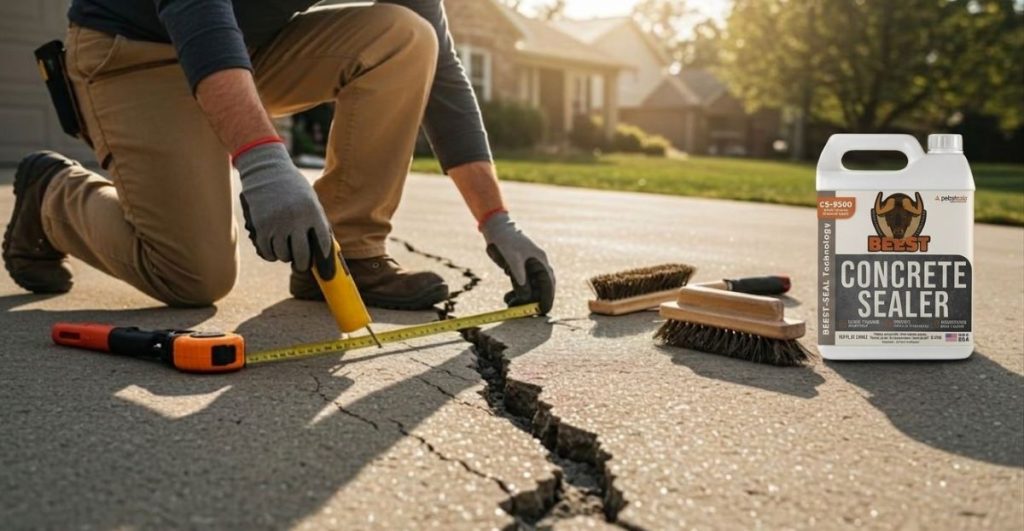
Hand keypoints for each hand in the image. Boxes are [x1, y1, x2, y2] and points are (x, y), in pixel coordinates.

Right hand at [235, 142, 332, 271]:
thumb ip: (316, 223)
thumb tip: (324, 250)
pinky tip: (275, 249)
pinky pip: (268, 252)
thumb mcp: (311, 201)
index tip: (325, 270)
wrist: (267, 171)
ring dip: (286, 257)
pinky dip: (272, 255)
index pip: (323, 244)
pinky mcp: (261, 227)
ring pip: (283, 256)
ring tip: (287, 250)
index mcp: (312, 213)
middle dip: (303, 264)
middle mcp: (295, 220)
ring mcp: (277, 224)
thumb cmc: (293, 188)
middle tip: (302, 264)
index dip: (325, 260)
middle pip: (302, 256)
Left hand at [481, 212, 554, 313]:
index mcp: (541, 262)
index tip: (542, 312)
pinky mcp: (522, 269)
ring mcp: (531, 267)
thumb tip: (527, 298)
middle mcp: (539, 265)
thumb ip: (520, 280)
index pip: (548, 285)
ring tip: (508, 302)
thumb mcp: (512, 261)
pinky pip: (523, 285)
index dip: (546, 299)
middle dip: (532, 301)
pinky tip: (508, 296)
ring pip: (532, 288)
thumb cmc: (505, 241)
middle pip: (541, 289)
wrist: (496, 228)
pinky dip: (517, 292)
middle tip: (518, 311)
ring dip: (522, 298)